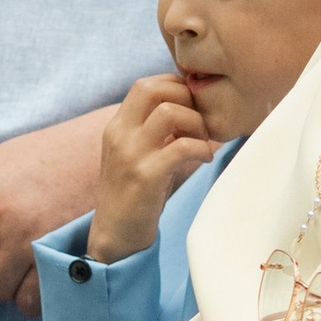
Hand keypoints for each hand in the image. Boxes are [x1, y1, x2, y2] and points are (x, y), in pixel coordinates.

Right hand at [90, 73, 217, 262]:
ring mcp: (131, 155)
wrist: (115, 236)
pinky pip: (182, 147)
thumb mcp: (137, 154)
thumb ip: (153, 130)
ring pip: (169, 112)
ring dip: (196, 122)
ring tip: (202, 141)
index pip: (145, 85)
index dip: (175, 87)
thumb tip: (191, 107)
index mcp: (117, 127)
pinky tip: (205, 159)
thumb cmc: (135, 194)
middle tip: (200, 122)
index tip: (193, 106)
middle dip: (186, 98)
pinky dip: (201, 148)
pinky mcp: (146, 177)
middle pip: (153, 89)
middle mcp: (119, 134)